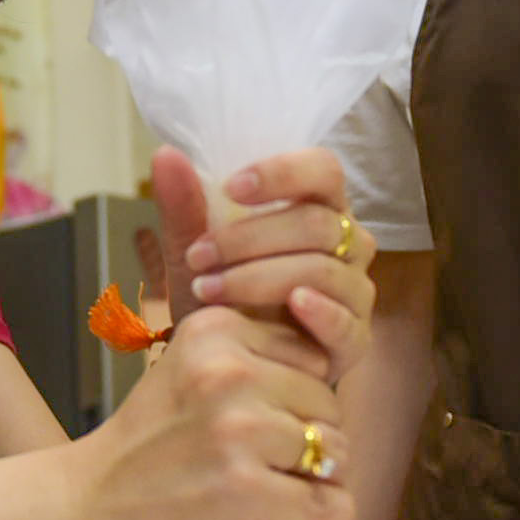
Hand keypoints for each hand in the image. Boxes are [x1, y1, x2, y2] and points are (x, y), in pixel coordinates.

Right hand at [71, 305, 352, 519]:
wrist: (90, 504)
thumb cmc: (147, 444)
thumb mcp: (189, 370)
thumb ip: (250, 359)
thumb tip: (335, 372)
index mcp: (215, 330)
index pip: (310, 355)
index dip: (299, 394)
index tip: (269, 420)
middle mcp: (229, 370)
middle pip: (327, 400)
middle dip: (316, 434)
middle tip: (277, 462)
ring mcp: (238, 428)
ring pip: (334, 447)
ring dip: (323, 475)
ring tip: (288, 486)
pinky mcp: (245, 486)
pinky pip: (327, 501)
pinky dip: (331, 514)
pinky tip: (315, 516)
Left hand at [154, 146, 375, 384]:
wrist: (231, 364)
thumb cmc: (223, 298)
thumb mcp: (192, 254)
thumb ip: (183, 208)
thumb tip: (165, 155)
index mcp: (319, 207)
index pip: (323, 170)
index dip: (282, 173)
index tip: (231, 187)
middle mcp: (348, 244)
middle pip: (316, 223)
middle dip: (249, 238)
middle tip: (197, 256)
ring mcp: (355, 292)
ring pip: (323, 269)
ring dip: (260, 277)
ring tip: (208, 290)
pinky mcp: (354, 339)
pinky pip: (346, 322)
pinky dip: (320, 311)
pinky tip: (292, 306)